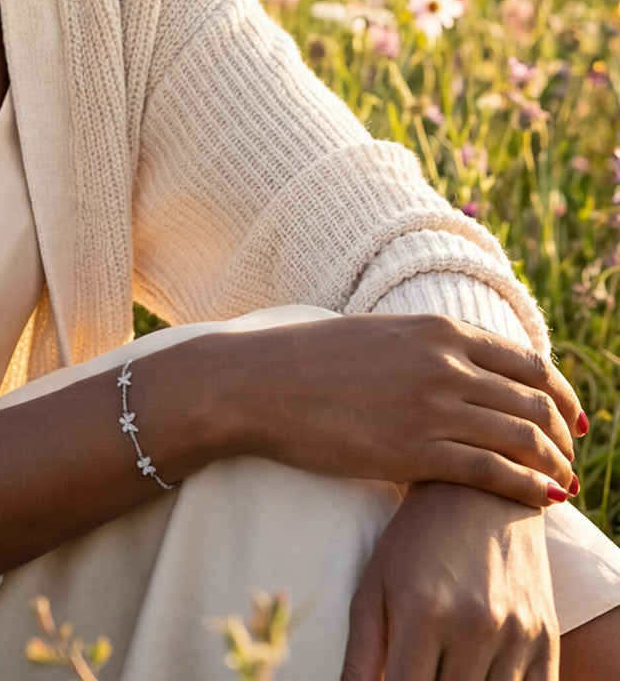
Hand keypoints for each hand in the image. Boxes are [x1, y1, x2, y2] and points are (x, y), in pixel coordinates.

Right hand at [219, 314, 581, 507]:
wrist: (259, 383)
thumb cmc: (310, 361)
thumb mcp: (378, 334)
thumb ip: (425, 346)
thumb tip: (460, 363)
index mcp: (437, 330)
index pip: (529, 363)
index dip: (563, 394)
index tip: (571, 418)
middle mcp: (444, 363)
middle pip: (535, 402)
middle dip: (563, 436)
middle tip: (567, 459)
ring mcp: (431, 407)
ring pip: (523, 438)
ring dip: (551, 465)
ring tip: (559, 484)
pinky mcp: (414, 451)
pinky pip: (492, 472)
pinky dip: (526, 487)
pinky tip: (538, 499)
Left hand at [341, 480, 557, 680]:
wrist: (477, 493)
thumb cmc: (413, 541)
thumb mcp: (374, 585)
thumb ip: (361, 652)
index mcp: (421, 614)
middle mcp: (472, 626)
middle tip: (418, 672)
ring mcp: (515, 634)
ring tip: (444, 669)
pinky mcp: (545, 638)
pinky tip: (479, 676)